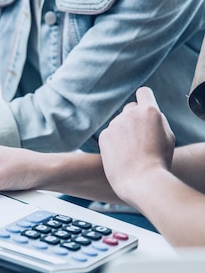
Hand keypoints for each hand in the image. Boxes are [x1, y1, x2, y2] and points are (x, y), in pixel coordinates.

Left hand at [98, 87, 174, 202]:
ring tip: (132, 152)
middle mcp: (129, 114)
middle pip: (130, 108)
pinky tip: (121, 155)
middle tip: (140, 137)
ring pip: (120, 123)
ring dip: (124, 132)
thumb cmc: (158, 161)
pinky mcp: (104, 135)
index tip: (144, 108)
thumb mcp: (168, 137)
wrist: (140, 180)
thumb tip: (148, 113)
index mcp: (149, 111)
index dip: (144, 99)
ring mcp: (114, 124)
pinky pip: (110, 134)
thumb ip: (157, 121)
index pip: (143, 92)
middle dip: (135, 118)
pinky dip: (114, 142)